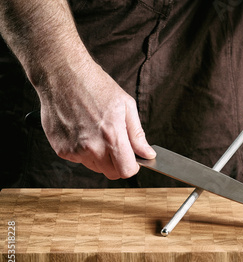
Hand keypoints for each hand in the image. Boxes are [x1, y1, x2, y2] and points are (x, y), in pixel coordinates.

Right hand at [39, 60, 155, 179]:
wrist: (62, 75)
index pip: (127, 171)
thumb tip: (148, 154)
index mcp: (112, 136)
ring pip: (95, 167)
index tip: (132, 158)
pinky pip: (78, 159)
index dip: (132, 166)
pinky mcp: (61, 149)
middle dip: (117, 163)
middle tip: (114, 142)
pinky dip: (82, 150)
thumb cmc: (96, 86)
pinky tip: (81, 130)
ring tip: (96, 132)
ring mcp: (74, 150)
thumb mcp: (126, 105)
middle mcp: (92, 147)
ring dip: (99, 157)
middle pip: (111, 173)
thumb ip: (137, 134)